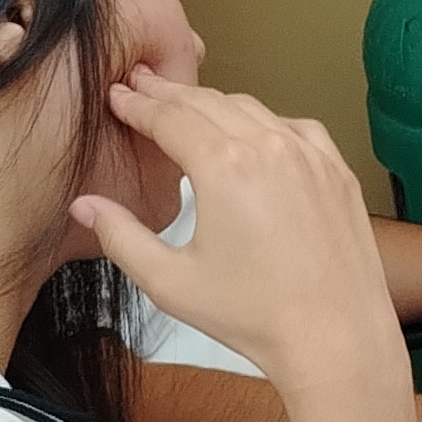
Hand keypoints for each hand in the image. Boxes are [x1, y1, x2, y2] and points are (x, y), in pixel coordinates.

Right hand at [75, 71, 404, 404]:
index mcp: (224, 167)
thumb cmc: (253, 316)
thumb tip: (83, 205)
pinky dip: (266, 122)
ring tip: (189, 105)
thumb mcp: (170, 281)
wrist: (335, 337)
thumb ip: (120, 236)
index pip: (169, 118)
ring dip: (216, 103)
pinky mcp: (338, 172)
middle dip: (170, 93)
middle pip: (209, 103)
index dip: (138, 104)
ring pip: (254, 109)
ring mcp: (311, 156)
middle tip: (143, 84)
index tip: (117, 94)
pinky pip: (297, 128)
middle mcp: (270, 148)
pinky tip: (255, 133)